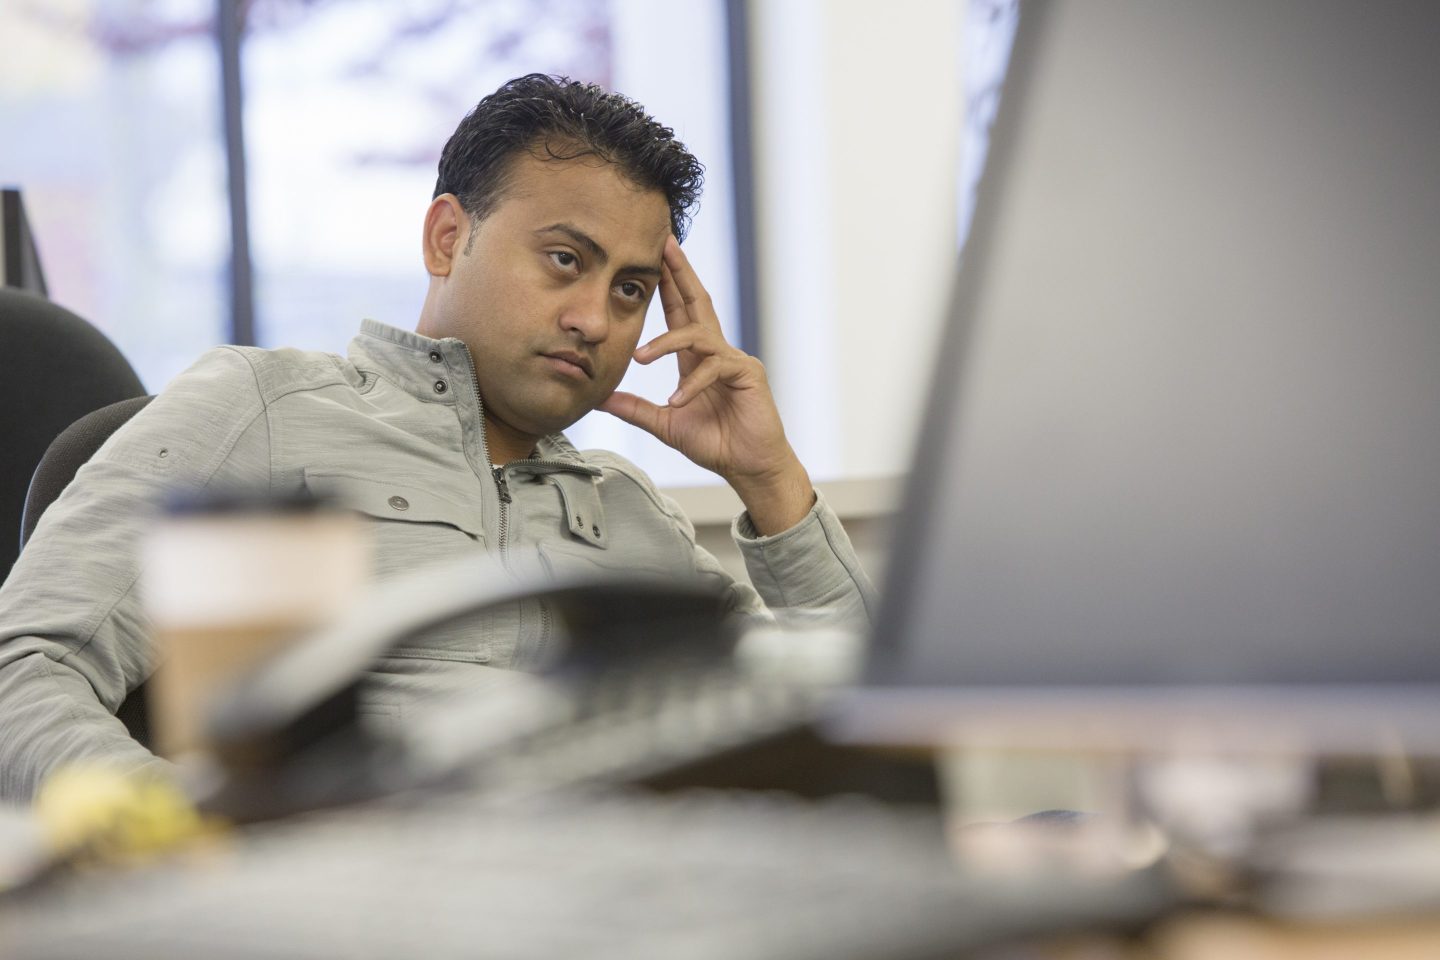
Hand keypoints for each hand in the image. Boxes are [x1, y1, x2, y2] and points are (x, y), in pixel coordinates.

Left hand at [599, 236, 813, 533]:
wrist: (749, 467)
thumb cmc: (715, 444)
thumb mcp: (664, 423)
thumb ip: (635, 409)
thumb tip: (600, 398)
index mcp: (697, 358)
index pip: (680, 312)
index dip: (668, 284)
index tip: (653, 256)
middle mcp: (716, 351)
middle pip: (697, 301)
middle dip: (680, 273)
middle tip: (664, 243)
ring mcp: (734, 359)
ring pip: (698, 335)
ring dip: (666, 343)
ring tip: (641, 358)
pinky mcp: (747, 373)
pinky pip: (714, 368)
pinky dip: (692, 385)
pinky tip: (676, 402)